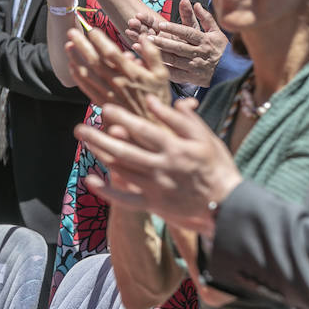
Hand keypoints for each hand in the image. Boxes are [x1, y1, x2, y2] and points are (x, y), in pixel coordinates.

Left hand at [64, 27, 168, 117]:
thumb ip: (152, 55)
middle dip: (82, 45)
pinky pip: (86, 88)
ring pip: (87, 74)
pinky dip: (78, 76)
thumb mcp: (162, 75)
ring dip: (76, 59)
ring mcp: (108, 93)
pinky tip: (72, 67)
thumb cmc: (158, 99)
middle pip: (95, 61)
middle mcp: (117, 82)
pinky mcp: (103, 102)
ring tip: (68, 46)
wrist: (153, 127)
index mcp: (132, 73)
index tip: (92, 30)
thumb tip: (143, 37)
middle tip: (72, 32)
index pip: (111, 53)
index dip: (100, 41)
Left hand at [77, 96, 243, 238]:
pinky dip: (107, 190)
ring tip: (86, 142)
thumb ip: (182, 119)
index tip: (105, 108)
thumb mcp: (205, 138)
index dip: (123, 118)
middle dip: (99, 138)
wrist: (228, 207)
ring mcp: (156, 188)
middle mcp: (162, 168)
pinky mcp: (153, 205)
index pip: (144, 130)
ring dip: (101, 156)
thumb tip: (155, 101)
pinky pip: (125, 199)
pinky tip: (90, 179)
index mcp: (175, 149)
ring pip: (121, 171)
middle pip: (124, 151)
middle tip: (79, 128)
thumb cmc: (217, 167)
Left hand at [129, 0, 227, 86]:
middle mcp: (199, 53)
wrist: (231, 73)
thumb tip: (195, 4)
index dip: (174, 29)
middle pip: (178, 47)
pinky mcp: (191, 78)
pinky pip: (174, 74)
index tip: (161, 24)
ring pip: (174, 60)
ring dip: (158, 54)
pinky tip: (149, 64)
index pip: (188, 33)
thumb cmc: (221, 50)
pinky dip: (162, 69)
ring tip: (142, 48)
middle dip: (162, 42)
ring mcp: (194, 66)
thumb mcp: (217, 33)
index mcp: (205, 41)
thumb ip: (205, 18)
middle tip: (146, 37)